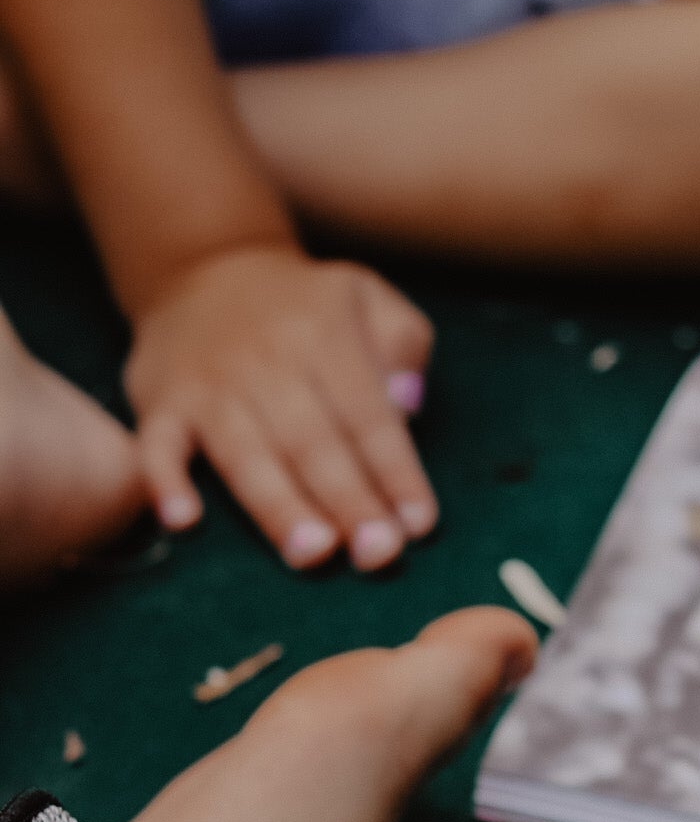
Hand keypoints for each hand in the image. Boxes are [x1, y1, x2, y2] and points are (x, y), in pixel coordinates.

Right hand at [122, 243, 436, 571]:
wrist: (204, 267)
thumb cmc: (305, 306)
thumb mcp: (368, 298)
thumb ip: (402, 345)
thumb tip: (408, 403)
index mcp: (324, 333)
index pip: (368, 415)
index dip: (395, 472)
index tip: (419, 525)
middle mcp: (265, 360)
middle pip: (312, 443)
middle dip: (348, 502)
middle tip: (378, 554)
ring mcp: (208, 385)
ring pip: (247, 455)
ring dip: (280, 508)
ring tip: (313, 554)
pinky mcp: (161, 403)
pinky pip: (157, 445)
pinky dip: (164, 481)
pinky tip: (183, 521)